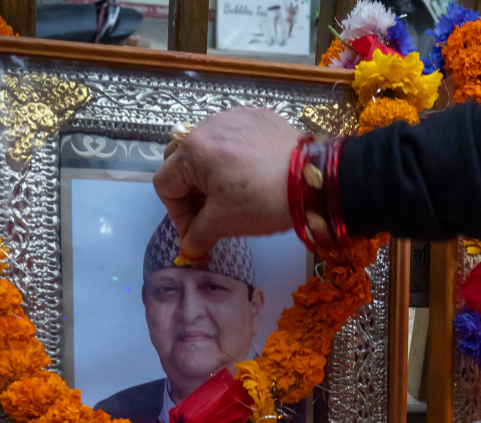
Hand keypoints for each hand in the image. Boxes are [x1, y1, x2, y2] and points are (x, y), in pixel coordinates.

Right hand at [153, 107, 301, 257]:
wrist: (314, 182)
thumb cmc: (264, 200)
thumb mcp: (224, 222)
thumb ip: (197, 235)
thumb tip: (189, 248)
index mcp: (192, 151)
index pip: (166, 185)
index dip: (178, 215)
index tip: (197, 232)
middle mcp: (208, 126)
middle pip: (181, 162)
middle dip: (191, 192)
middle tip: (210, 214)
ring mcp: (235, 117)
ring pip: (208, 148)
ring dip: (211, 174)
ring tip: (232, 195)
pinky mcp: (259, 117)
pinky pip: (234, 136)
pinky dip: (235, 157)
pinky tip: (253, 175)